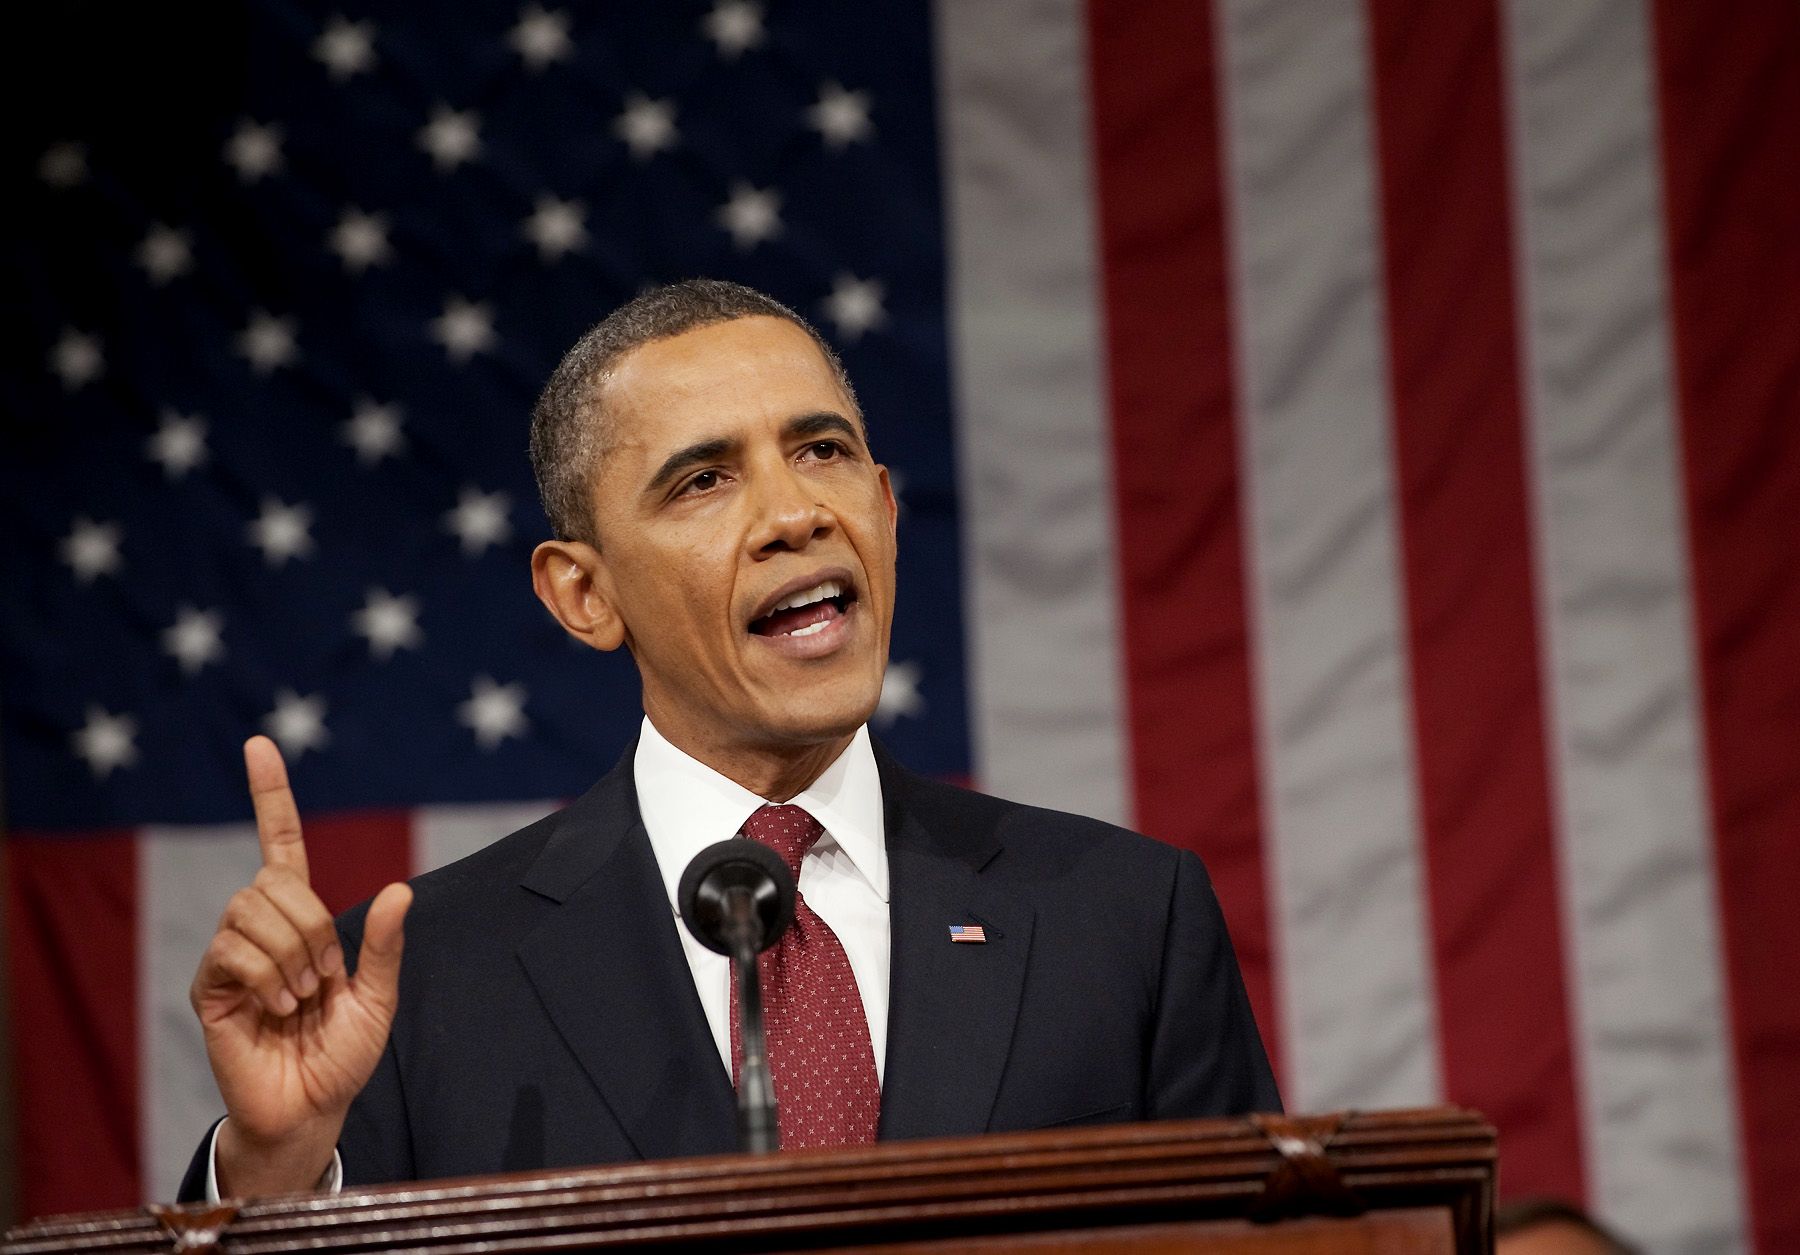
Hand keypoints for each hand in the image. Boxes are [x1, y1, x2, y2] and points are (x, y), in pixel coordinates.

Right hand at [189, 735, 411, 1195]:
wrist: (312, 1107)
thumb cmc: (343, 1055)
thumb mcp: (379, 998)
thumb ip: (386, 946)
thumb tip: (403, 890)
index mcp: (303, 921)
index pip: (280, 844)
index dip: (270, 796)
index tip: (260, 745)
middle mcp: (262, 928)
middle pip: (275, 883)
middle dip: (314, 928)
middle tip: (324, 979)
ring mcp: (231, 956)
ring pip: (251, 910)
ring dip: (292, 955)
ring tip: (301, 998)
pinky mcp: (210, 988)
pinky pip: (233, 952)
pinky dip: (268, 978)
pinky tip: (278, 1008)